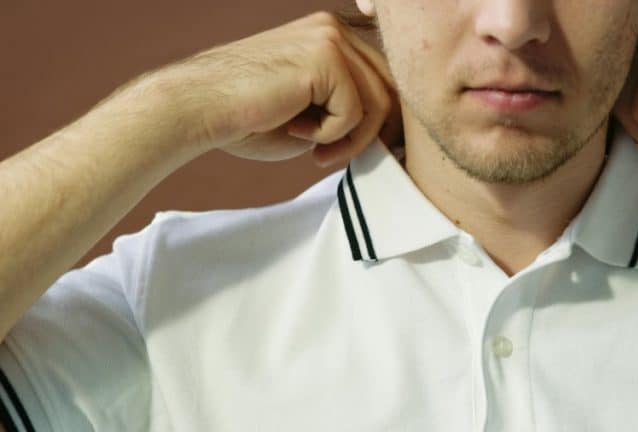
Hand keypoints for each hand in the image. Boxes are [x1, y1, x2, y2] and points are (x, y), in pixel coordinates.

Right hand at [139, 10, 401, 167]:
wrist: (199, 109)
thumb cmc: (249, 118)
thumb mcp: (315, 113)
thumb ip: (353, 112)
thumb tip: (398, 133)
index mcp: (333, 36)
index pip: (386, 79)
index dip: (381, 121)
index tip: (354, 148)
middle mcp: (335, 28)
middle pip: (391, 89)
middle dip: (371, 133)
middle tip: (333, 156)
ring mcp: (331, 37)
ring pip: (378, 102)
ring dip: (352, 140)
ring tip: (317, 152)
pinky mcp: (325, 55)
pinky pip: (355, 110)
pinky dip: (333, 134)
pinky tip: (298, 133)